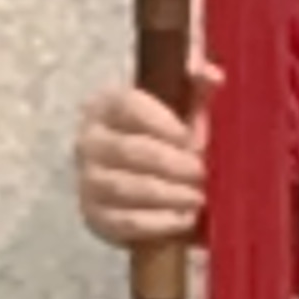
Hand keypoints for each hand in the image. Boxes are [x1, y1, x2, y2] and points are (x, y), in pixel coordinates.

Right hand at [74, 69, 213, 248]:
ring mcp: (88, 181)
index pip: (127, 105)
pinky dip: (160, 223)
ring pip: (127, 187)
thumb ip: (196, 87)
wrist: (150, 190)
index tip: (190, 138)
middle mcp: (89, 142)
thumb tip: (210, 74)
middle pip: (129, 150)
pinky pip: (126, 223)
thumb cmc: (167, 140)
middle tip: (201, 172)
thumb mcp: (182, 110)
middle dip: (172, 164)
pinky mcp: (95, 217)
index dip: (161, 121)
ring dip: (169, 194)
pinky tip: (184, 219)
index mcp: (106, 106)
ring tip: (198, 197)